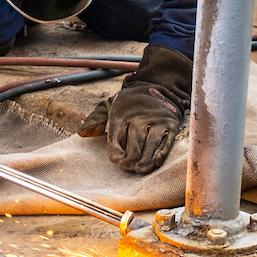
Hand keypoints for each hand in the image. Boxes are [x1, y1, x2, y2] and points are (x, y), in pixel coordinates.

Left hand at [79, 44, 192, 173]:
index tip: (117, 160)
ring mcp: (157, 122)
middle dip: (130, 160)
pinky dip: (159, 155)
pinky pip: (165, 144)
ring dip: (145, 161)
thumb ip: (98, 121)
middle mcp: (140, 118)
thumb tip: (85, 135)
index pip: (116, 137)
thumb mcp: (111, 106)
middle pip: (135, 144)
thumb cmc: (129, 104)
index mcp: (122, 115)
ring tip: (140, 169)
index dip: (115, 152)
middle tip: (127, 167)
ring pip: (151, 146)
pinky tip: (154, 163)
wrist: (157, 86)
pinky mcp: (170, 126)